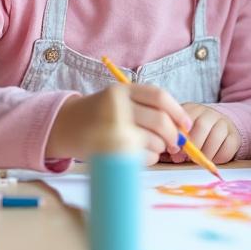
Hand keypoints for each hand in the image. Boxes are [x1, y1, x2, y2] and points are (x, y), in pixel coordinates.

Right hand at [46, 83, 191, 162]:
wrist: (63, 125)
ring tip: (155, 148)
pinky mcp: (108, 149)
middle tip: (177, 144)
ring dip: (160, 148)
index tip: (187, 125)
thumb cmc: (100, 114)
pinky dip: (149, 158)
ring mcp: (110, 128)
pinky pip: (141, 157)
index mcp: (122, 90)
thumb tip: (182, 128)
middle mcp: (116, 106)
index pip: (159, 96)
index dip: (178, 111)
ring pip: (152, 140)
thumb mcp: (120, 101)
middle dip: (173, 134)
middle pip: (159, 120)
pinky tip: (142, 155)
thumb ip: (147, 108)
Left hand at [166, 103, 241, 164]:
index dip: (179, 136)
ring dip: (205, 154)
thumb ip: (175, 138)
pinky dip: (218, 158)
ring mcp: (225, 123)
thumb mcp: (182, 130)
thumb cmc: (194, 133)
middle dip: (193, 146)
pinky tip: (211, 158)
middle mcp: (210, 113)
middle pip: (202, 127)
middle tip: (186, 158)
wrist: (219, 128)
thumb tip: (173, 151)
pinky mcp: (235, 136)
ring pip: (215, 138)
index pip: (186, 118)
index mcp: (194, 109)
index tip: (174, 150)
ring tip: (198, 160)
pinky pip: (227, 148)